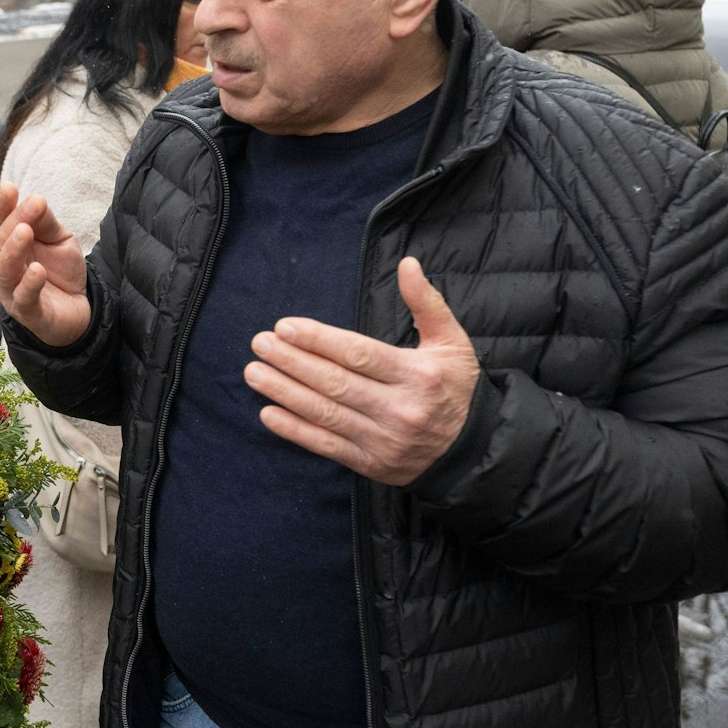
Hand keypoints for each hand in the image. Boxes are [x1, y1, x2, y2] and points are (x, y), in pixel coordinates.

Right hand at [0, 182, 91, 347]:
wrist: (78, 308)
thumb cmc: (59, 271)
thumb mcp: (58, 239)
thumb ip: (45, 222)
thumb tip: (35, 199)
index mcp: (6, 245)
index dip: (1, 205)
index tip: (10, 187)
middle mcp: (2, 267)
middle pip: (1, 242)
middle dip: (14, 221)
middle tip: (32, 205)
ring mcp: (11, 292)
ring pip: (5, 270)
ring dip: (14, 250)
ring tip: (25, 232)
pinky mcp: (28, 313)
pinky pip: (24, 298)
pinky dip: (29, 284)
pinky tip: (38, 271)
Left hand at [242, 258, 479, 486]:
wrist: (473, 451)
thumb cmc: (455, 388)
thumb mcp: (452, 343)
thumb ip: (427, 302)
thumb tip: (408, 263)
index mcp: (419, 375)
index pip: (359, 355)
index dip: (319, 341)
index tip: (285, 326)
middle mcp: (401, 409)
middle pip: (336, 383)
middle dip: (292, 362)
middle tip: (260, 344)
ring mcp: (384, 440)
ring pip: (326, 414)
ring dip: (284, 392)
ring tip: (254, 373)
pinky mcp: (371, 464)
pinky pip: (326, 446)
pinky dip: (294, 430)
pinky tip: (268, 413)